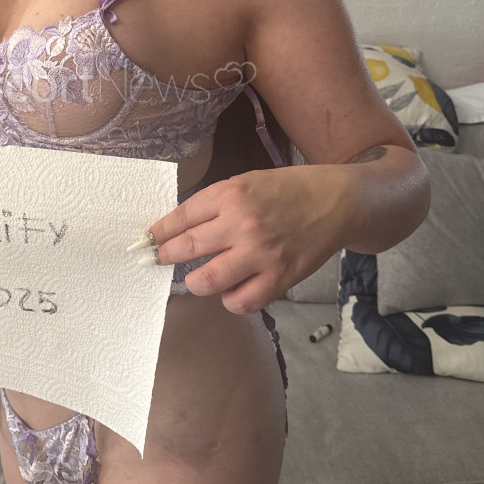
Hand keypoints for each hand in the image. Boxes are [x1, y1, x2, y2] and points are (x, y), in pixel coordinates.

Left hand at [146, 165, 349, 313]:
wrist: (338, 201)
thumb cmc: (290, 190)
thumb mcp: (247, 182)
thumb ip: (216, 203)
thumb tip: (180, 227)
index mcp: (231, 194)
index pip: (180, 218)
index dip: (157, 233)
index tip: (145, 241)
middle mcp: (241, 224)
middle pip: (185, 248)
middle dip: (164, 257)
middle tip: (157, 261)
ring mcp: (260, 254)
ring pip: (207, 281)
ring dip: (196, 282)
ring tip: (198, 278)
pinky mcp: (279, 278)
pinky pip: (241, 302)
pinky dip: (231, 300)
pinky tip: (233, 289)